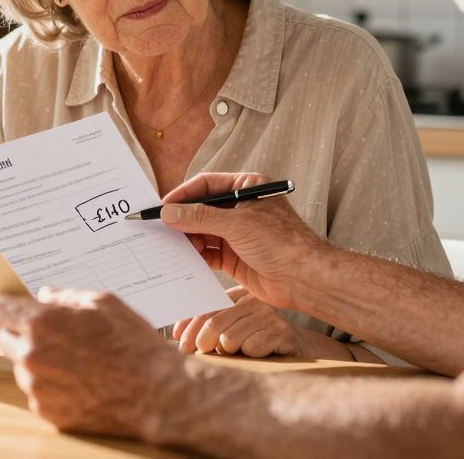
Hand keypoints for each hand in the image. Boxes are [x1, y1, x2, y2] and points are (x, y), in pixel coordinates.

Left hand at [0, 288, 185, 439]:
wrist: (155, 393)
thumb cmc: (133, 344)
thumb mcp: (104, 304)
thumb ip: (66, 297)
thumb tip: (44, 295)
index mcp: (41, 323)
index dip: (2, 305)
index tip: (4, 307)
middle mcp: (31, 355)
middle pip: (5, 339)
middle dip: (22, 333)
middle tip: (52, 334)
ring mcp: (37, 387)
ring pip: (22, 368)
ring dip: (38, 361)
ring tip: (75, 361)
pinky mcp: (47, 411)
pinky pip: (38, 393)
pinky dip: (51, 386)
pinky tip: (79, 382)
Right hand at [161, 172, 327, 309]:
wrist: (305, 279)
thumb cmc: (281, 242)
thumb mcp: (237, 224)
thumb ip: (200, 218)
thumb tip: (169, 213)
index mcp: (247, 188)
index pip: (206, 184)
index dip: (182, 194)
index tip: (162, 206)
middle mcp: (241, 208)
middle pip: (201, 209)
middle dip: (181, 218)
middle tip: (157, 228)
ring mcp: (237, 233)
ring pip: (202, 232)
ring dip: (186, 239)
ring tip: (166, 246)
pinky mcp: (234, 257)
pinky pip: (208, 253)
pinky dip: (195, 256)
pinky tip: (181, 260)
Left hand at [172, 286, 302, 356]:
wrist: (298, 347)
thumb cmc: (258, 338)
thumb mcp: (232, 327)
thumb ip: (208, 325)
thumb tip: (178, 335)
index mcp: (239, 295)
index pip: (207, 308)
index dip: (190, 327)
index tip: (181, 344)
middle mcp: (254, 301)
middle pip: (215, 323)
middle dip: (203, 342)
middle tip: (202, 353)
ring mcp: (270, 315)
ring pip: (230, 339)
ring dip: (227, 352)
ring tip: (236, 353)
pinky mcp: (282, 333)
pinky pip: (252, 348)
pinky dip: (249, 355)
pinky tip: (257, 354)